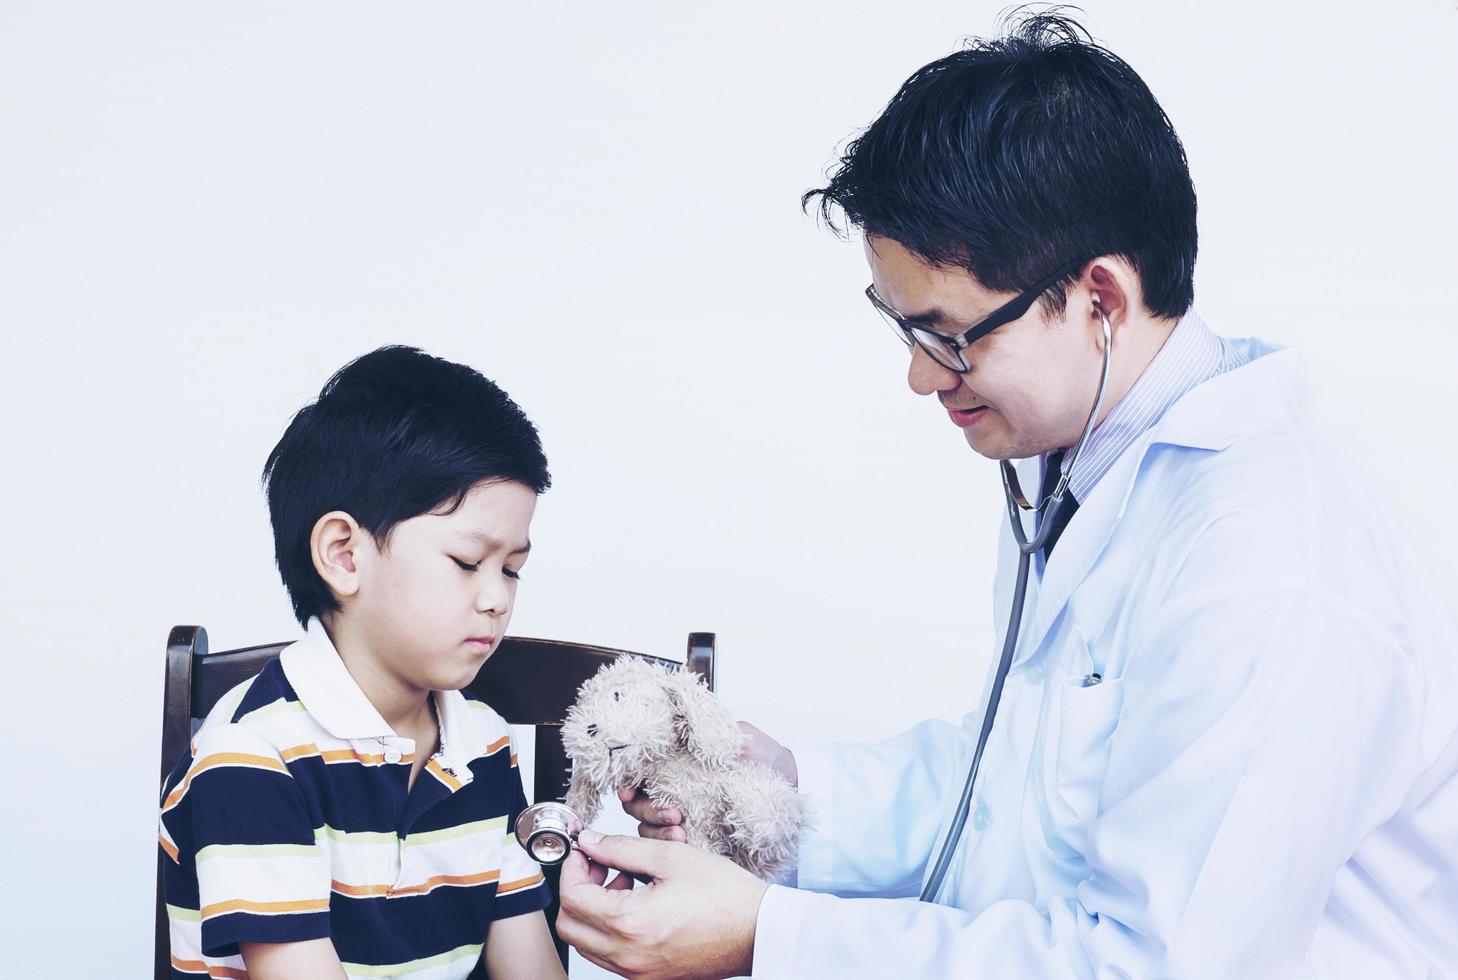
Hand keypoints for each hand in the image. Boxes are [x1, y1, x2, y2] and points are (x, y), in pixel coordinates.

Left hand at [556, 830, 768, 979]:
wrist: (757, 931)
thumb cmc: (725, 896)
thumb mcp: (670, 858)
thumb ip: (620, 848)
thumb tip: (590, 842)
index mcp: (629, 924)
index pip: (572, 897)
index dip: (572, 867)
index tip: (584, 851)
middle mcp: (628, 956)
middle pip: (569, 926)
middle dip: (576, 891)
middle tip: (598, 866)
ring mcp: (638, 972)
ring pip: (587, 944)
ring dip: (592, 911)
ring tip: (622, 882)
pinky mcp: (649, 977)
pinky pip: (610, 956)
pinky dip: (610, 930)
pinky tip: (636, 904)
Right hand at [618, 721, 796, 841]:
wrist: (796, 790)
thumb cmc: (769, 760)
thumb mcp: (743, 738)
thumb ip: (714, 732)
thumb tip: (687, 729)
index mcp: (677, 765)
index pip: (638, 775)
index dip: (627, 782)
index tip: (629, 788)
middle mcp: (676, 792)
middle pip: (636, 805)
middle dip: (646, 810)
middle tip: (673, 813)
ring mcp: (687, 819)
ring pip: (649, 830)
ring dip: (658, 832)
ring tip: (680, 833)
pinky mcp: (700, 841)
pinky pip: (674, 852)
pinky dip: (674, 850)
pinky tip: (687, 845)